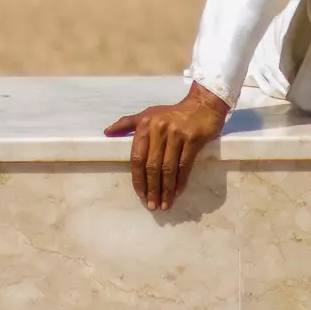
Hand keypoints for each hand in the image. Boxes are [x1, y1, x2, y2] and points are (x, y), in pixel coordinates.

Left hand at [104, 85, 229, 211]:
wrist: (203, 105)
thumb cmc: (173, 113)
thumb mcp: (148, 114)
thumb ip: (127, 123)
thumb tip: (107, 132)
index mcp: (145, 124)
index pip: (137, 157)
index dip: (138, 179)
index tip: (140, 194)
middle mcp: (159, 129)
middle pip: (152, 166)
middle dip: (151, 188)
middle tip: (152, 204)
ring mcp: (177, 134)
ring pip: (168, 168)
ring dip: (166, 189)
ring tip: (165, 204)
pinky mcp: (193, 139)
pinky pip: (184, 165)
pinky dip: (180, 181)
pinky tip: (177, 191)